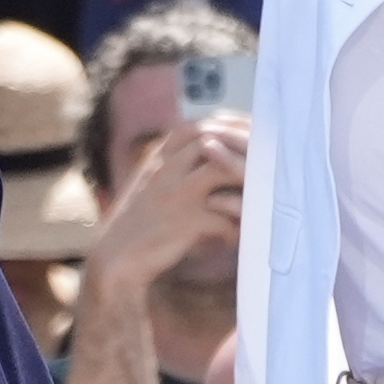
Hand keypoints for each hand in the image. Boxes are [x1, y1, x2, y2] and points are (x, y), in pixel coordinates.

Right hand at [85, 114, 244, 296]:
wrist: (116, 257)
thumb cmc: (143, 222)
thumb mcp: (157, 185)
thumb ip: (182, 167)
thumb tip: (224, 158)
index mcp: (159, 157)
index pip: (198, 126)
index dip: (229, 126)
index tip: (253, 134)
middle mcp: (166, 168)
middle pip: (212, 138)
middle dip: (244, 144)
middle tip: (267, 159)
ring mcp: (174, 193)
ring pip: (220, 168)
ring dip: (245, 180)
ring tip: (258, 197)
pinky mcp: (184, 222)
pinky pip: (222, 216)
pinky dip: (234, 226)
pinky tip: (235, 237)